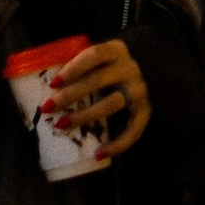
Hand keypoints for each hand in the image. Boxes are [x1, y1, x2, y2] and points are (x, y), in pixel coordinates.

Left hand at [41, 37, 150, 158]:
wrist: (156, 64)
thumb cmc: (117, 62)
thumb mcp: (105, 54)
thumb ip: (84, 62)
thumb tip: (48, 76)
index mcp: (117, 50)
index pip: (94, 55)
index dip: (73, 68)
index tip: (53, 83)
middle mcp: (130, 68)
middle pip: (97, 80)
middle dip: (70, 95)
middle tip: (48, 107)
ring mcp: (140, 89)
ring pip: (111, 104)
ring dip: (84, 116)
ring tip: (61, 125)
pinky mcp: (147, 110)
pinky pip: (133, 130)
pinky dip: (117, 145)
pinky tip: (99, 154)